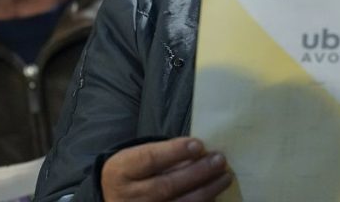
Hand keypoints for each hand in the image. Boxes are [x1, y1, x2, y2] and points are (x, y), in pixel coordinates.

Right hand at [101, 137, 232, 201]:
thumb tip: (199, 151)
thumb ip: (164, 154)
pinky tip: (214, 196)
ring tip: (224, 177)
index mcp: (121, 172)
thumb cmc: (133, 174)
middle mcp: (128, 197)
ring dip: (206, 191)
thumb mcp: (138, 158)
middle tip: (219, 160)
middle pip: (166, 186)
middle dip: (197, 172)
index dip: (175, 152)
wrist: (115, 200)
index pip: (149, 160)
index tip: (198, 144)